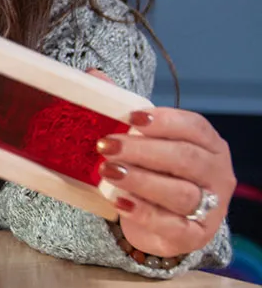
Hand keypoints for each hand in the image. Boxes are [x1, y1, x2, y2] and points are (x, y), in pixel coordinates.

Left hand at [87, 69, 235, 258]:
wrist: (162, 219)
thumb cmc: (155, 170)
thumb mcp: (142, 139)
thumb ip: (121, 107)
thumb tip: (94, 76)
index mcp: (208, 143)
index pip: (194, 127)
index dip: (165, 121)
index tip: (132, 117)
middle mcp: (216, 173)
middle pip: (185, 158)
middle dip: (143, 150)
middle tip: (106, 145)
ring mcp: (210, 207)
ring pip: (180, 193)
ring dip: (141, 180)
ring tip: (107, 171)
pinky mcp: (194, 236)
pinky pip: (172, 225)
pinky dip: (144, 213)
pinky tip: (119, 202)